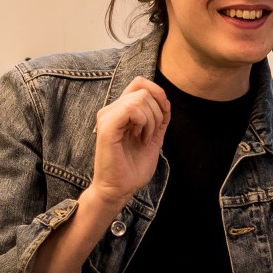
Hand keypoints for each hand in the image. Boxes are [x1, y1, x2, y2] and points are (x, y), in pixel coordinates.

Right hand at [89, 77, 169, 203]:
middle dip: (157, 112)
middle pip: (144, 89)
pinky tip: (140, 138)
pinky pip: (132, 109)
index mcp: (119, 110)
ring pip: (141, 98)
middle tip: (149, 134)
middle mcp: (111, 109)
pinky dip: (144, 122)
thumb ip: (159, 118)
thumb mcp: (154, 138)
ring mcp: (107, 117)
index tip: (162, 117)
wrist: (119, 189)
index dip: (157, 93)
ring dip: (151, 120)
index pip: (140, 83)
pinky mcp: (107, 127)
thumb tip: (166, 101)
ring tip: (144, 139)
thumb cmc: (132, 167)